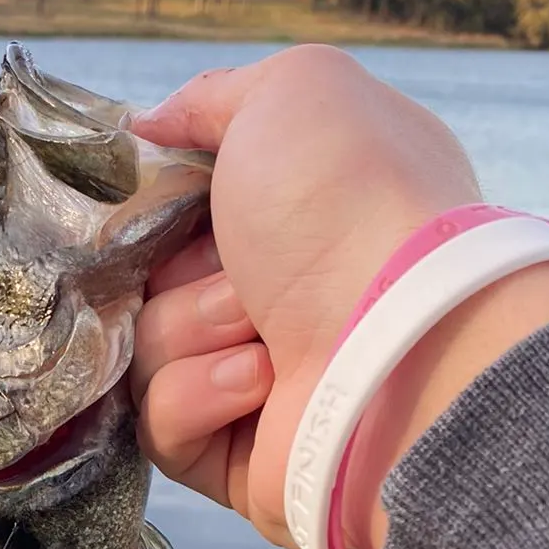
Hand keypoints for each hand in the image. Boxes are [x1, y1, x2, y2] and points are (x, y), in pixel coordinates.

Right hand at [130, 45, 548, 548]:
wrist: (400, 346)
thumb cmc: (350, 205)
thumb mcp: (294, 92)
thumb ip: (215, 96)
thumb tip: (148, 125)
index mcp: (297, 214)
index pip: (180, 210)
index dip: (156, 205)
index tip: (151, 200)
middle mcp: (282, 293)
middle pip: (152, 281)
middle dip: (178, 272)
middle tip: (232, 271)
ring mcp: (260, 379)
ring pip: (149, 351)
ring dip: (193, 329)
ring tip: (261, 331)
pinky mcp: (238, 457)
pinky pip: (162, 423)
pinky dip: (200, 395)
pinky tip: (260, 382)